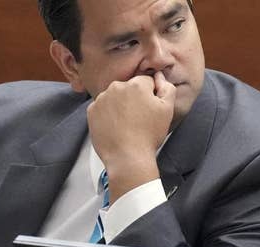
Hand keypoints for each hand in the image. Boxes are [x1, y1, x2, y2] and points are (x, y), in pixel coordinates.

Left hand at [87, 72, 175, 203]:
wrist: (128, 157)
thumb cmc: (149, 134)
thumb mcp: (167, 110)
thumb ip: (167, 88)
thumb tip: (159, 77)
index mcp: (137, 84)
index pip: (147, 82)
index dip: (152, 96)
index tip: (151, 110)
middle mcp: (116, 86)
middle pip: (129, 88)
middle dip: (135, 99)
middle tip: (140, 119)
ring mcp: (102, 98)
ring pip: (115, 97)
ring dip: (121, 106)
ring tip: (128, 125)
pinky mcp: (92, 111)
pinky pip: (103, 108)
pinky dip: (109, 114)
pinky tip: (116, 127)